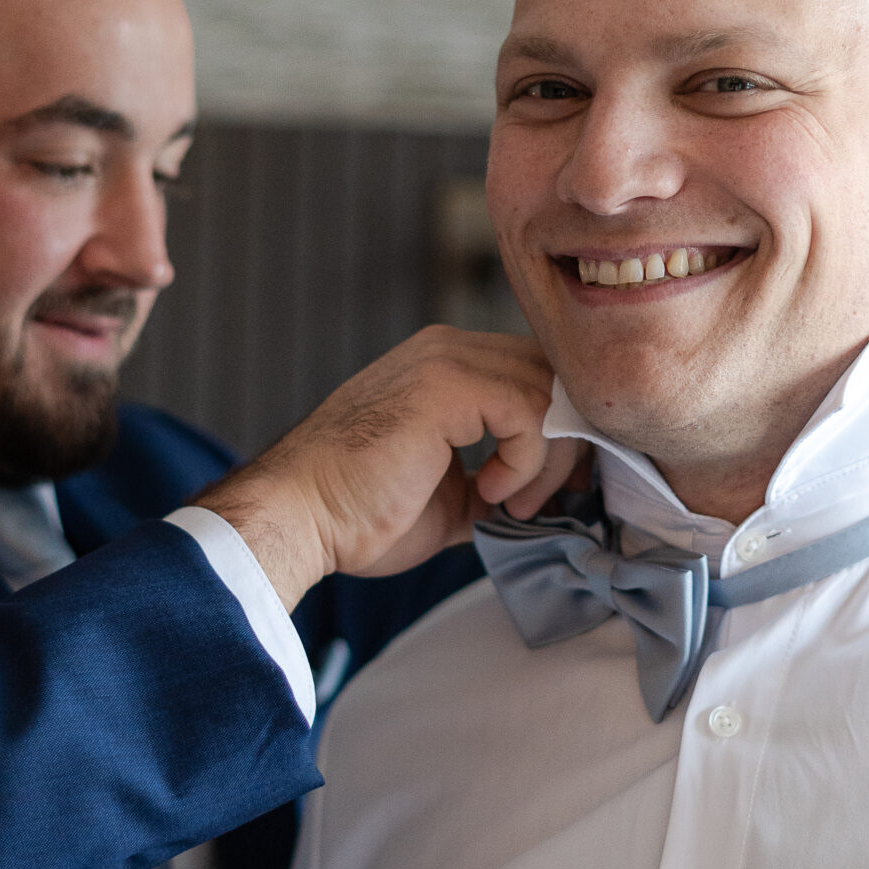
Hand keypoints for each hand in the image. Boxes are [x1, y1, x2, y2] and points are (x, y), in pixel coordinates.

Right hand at [193, 327, 578, 610]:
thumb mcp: (450, 498)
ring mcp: (445, 359)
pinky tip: (490, 492)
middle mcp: (448, 350)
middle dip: (568, 445)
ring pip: (550, 393)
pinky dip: (526, 461)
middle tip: (548, 501)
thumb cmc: (356, 515)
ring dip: (548, 461)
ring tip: (510, 504)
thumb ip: (498, 483)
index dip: (562, 436)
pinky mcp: (445, 384)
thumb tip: (549, 501)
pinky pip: (529, 411)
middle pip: (555, 377)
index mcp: (447, 368)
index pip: (538, 379)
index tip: (556, 493)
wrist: (300, 518)